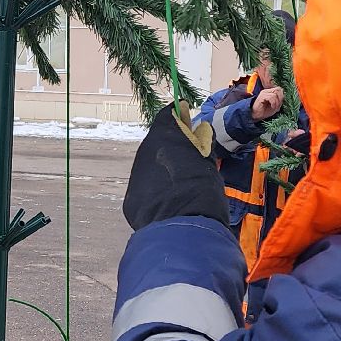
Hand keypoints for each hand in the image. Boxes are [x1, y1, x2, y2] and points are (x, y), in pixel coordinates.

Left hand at [122, 104, 227, 231]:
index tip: (188, 122)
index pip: (168, 114)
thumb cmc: (202, 188)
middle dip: (171, 146)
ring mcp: (135, 173)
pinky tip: (169, 201)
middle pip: (157, 141)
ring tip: (181, 183)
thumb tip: (201, 130)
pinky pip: (145, 187)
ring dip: (163, 168)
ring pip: (150, 164)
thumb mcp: (209, 161)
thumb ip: (202, 142)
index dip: (179, 117)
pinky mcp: (131, 197)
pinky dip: (156, 190)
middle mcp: (144, 150)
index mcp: (164, 135)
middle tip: (189, 158)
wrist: (184, 226)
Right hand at [250, 86, 283, 120]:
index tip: (280, 104)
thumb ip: (279, 100)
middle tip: (278, 105)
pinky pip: (271, 97)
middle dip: (280, 98)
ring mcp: (264, 93)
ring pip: (275, 94)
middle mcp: (266, 91)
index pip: (279, 89)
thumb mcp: (275, 106)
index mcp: (269, 92)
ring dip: (277, 102)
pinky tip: (272, 107)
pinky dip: (273, 103)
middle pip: (278, 89)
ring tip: (274, 107)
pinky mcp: (261, 96)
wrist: (256, 116)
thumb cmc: (264, 111)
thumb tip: (283, 96)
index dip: (282, 96)